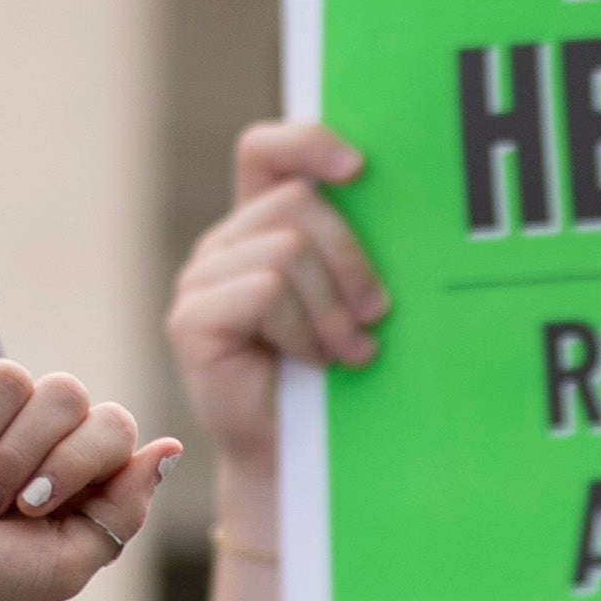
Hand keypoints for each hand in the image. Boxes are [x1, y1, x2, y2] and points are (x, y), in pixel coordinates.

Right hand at [0, 361, 178, 600]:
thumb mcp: (66, 562)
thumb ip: (124, 507)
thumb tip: (171, 447)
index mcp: (73, 472)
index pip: (112, 423)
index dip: (76, 460)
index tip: (32, 511)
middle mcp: (30, 436)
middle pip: (65, 392)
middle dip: (24, 456)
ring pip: (6, 378)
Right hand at [163, 121, 386, 499]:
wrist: (297, 457)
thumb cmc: (336, 376)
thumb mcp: (352, 299)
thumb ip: (356, 248)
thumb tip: (409, 201)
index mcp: (261, 225)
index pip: (267, 149)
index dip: (307, 142)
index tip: (359, 170)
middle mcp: (224, 244)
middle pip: (297, 204)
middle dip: (352, 259)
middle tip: (377, 316)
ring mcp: (200, 280)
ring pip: (286, 250)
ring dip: (331, 307)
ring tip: (348, 352)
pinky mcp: (191, 319)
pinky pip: (265, 291)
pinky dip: (303, 330)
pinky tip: (315, 362)